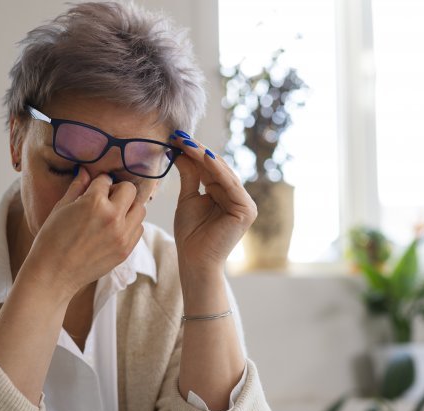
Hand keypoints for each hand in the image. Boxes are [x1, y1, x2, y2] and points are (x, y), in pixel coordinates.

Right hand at [25, 169, 147, 297]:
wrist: (54, 273)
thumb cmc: (52, 239)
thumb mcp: (61, 208)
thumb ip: (77, 187)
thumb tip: (85, 171)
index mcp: (94, 202)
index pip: (106, 180)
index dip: (98, 183)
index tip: (93, 189)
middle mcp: (113, 217)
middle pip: (130, 190)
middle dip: (118, 191)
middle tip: (105, 200)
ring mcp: (122, 235)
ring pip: (140, 209)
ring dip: (128, 207)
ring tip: (112, 215)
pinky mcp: (125, 250)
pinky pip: (138, 229)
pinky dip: (130, 225)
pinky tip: (114, 229)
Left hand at [170, 133, 256, 273]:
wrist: (194, 260)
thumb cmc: (190, 234)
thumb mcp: (188, 198)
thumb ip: (190, 175)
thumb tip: (181, 152)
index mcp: (225, 194)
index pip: (210, 169)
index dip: (194, 153)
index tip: (176, 138)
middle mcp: (238, 197)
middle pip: (217, 168)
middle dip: (198, 151)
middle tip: (180, 136)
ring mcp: (245, 204)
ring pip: (223, 173)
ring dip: (204, 156)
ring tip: (187, 143)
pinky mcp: (247, 210)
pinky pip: (230, 185)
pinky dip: (216, 170)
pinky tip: (203, 156)